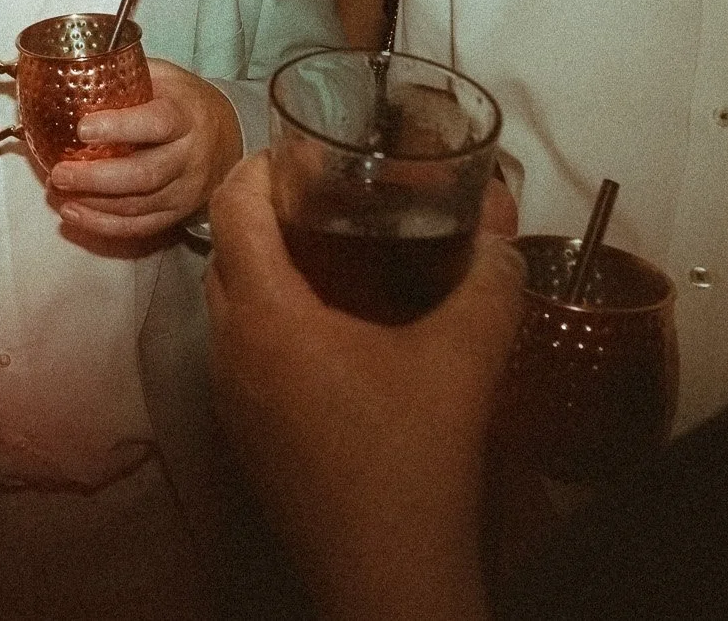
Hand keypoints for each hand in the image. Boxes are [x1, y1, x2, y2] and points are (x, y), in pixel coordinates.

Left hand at [45, 59, 240, 238]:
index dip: (120, 128)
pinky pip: (139, 227)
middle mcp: (189, 156)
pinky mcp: (177, 214)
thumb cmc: (185, 103)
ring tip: (57, 191)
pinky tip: (73, 213)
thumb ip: (126, 76)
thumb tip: (75, 70)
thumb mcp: (164, 77)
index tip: (82, 129)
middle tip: (60, 172)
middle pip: (144, 174)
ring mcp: (185, 190)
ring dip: (93, 202)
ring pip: (137, 205)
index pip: (156, 123)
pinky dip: (102, 225)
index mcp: (186, 116)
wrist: (230, 137)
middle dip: (96, 178)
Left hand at [206, 152, 522, 620]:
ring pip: (231, 306)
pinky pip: (242, 352)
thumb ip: (488, 282)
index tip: (299, 151)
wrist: (386, 575)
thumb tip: (502, 232)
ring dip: (266, 270)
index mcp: (267, 316)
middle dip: (264, 214)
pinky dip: (271, 322)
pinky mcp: (245, 435)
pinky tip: (333, 334)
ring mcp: (231, 397)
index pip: (232, 207)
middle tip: (322, 197)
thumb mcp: (465, 360)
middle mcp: (231, 350)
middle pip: (225, 252)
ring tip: (329, 257)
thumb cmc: (415, 461)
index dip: (259, 166)